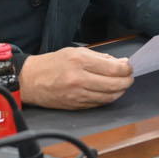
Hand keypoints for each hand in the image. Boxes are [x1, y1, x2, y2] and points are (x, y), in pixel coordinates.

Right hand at [19, 46, 133, 108]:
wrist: (30, 80)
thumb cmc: (52, 64)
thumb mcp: (75, 52)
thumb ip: (100, 57)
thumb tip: (121, 62)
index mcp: (79, 61)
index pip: (114, 68)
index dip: (126, 69)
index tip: (129, 67)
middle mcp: (79, 79)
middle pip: (115, 84)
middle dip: (127, 81)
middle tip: (129, 77)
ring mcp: (77, 94)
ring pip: (109, 97)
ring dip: (120, 91)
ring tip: (121, 85)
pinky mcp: (75, 106)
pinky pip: (99, 103)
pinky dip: (108, 98)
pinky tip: (109, 92)